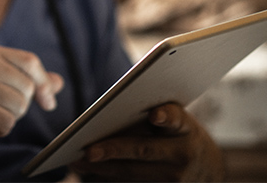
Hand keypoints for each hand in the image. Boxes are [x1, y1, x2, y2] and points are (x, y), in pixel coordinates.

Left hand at [71, 103, 223, 181]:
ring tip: (78, 161)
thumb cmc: (184, 135)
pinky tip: (91, 171)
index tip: (156, 115)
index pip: (176, 119)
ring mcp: (176, 181)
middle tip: (88, 150)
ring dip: (103, 169)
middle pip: (143, 151)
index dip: (167, 116)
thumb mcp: (179, 120)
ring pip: (133, 174)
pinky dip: (111, 177)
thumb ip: (155, 113)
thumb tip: (113, 113)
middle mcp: (183, 156)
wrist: (211, 171)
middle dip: (114, 151)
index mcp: (187, 129)